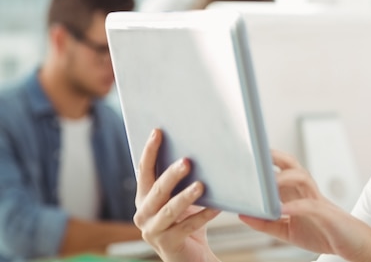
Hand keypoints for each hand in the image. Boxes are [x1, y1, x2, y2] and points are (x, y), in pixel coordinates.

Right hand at [133, 129, 220, 261]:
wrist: (190, 256)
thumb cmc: (185, 220)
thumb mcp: (179, 198)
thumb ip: (179, 180)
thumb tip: (196, 150)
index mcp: (144, 198)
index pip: (143, 170)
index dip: (150, 150)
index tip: (158, 131)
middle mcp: (142, 214)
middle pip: (157, 189)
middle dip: (171, 174)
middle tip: (187, 161)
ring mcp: (153, 231)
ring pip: (169, 210)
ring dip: (185, 196)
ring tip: (201, 185)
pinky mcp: (168, 245)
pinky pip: (187, 226)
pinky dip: (203, 216)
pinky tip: (216, 207)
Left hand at [240, 150, 370, 260]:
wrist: (356, 246)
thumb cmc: (324, 233)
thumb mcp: (288, 231)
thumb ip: (267, 223)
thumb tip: (243, 214)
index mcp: (297, 194)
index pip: (281, 169)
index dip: (266, 161)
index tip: (248, 155)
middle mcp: (307, 192)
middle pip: (292, 165)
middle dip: (275, 157)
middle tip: (256, 154)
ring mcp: (318, 201)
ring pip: (303, 178)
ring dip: (285, 177)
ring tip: (268, 183)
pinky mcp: (327, 215)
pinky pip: (311, 206)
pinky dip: (296, 206)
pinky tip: (282, 210)